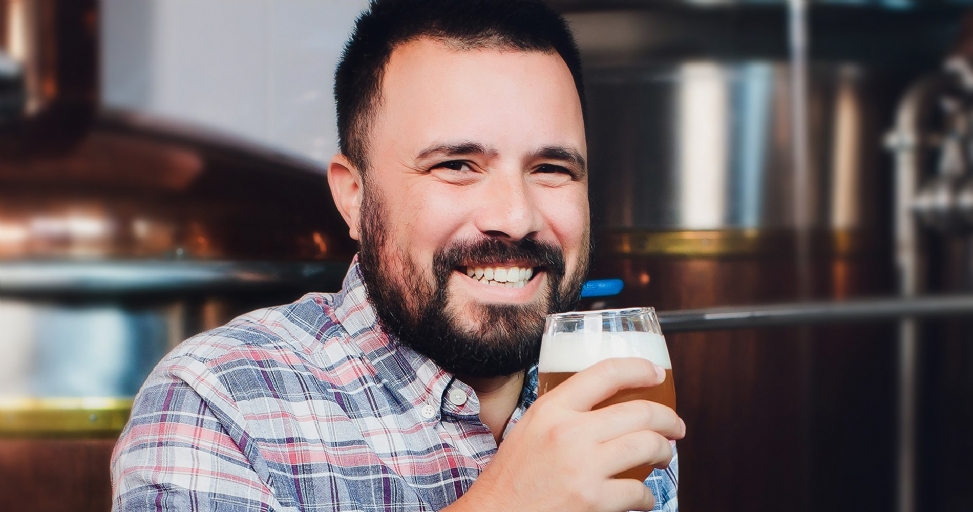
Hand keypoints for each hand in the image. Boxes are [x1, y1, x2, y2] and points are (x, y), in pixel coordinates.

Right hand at [448, 357, 685, 511]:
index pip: (606, 373)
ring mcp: (584, 467)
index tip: (656, 374)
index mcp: (552, 409)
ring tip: (664, 456)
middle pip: (639, 412)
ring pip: (647, 446)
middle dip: (668, 419)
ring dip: (665, 452)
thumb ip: (562, 412)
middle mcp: (569, 432)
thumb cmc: (511, 477)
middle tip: (675, 426)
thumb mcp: (529, 428)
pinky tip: (643, 497)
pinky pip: (639, 492)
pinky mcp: (593, 500)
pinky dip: (648, 496)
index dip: (639, 368)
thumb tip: (602, 404)